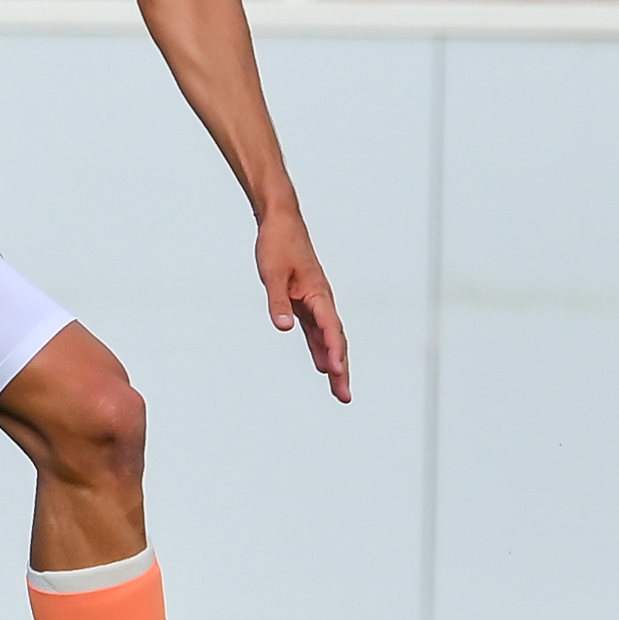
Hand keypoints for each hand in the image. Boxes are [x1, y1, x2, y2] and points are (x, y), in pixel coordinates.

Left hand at [257, 204, 350, 403]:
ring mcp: (315, 303)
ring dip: (335, 364)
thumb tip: (284, 327)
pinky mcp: (306, 303)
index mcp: (317, 293)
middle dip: (342, 370)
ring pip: (329, 339)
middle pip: (336, 340)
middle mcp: (322, 301)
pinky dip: (322, 349)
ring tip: (340, 391)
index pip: (330, 328)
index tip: (336, 373)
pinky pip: (318, 332)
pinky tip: (323, 366)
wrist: (280, 222)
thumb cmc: (277, 244)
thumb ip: (278, 302)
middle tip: (345, 397)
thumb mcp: (273, 273)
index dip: (334, 351)